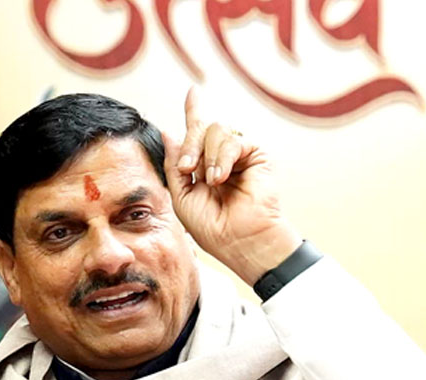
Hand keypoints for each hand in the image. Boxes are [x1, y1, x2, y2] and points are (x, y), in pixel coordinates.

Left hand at [162, 87, 301, 285]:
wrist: (240, 241)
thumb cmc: (212, 227)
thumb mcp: (181, 195)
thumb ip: (174, 164)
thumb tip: (169, 131)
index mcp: (204, 165)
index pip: (197, 133)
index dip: (195, 111)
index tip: (193, 92)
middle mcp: (222, 156)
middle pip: (201, 128)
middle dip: (189, 144)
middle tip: (187, 168)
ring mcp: (240, 154)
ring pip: (215, 130)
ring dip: (205, 154)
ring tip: (209, 181)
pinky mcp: (256, 154)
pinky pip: (233, 140)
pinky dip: (222, 158)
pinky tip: (220, 178)